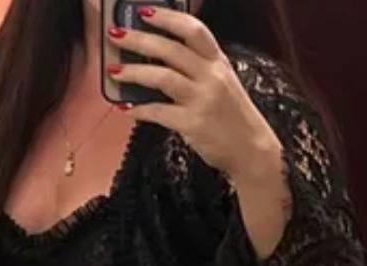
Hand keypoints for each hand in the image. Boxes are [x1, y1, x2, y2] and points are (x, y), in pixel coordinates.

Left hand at [106, 7, 282, 184]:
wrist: (252, 150)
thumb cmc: (233, 118)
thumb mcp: (223, 84)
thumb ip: (198, 69)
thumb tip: (157, 60)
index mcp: (218, 62)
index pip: (193, 30)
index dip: (167, 18)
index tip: (143, 12)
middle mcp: (211, 76)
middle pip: (171, 49)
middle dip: (139, 40)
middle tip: (116, 36)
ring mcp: (202, 100)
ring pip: (162, 77)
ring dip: (134, 72)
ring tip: (114, 70)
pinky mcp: (193, 123)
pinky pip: (159, 112)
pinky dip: (140, 109)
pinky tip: (127, 108)